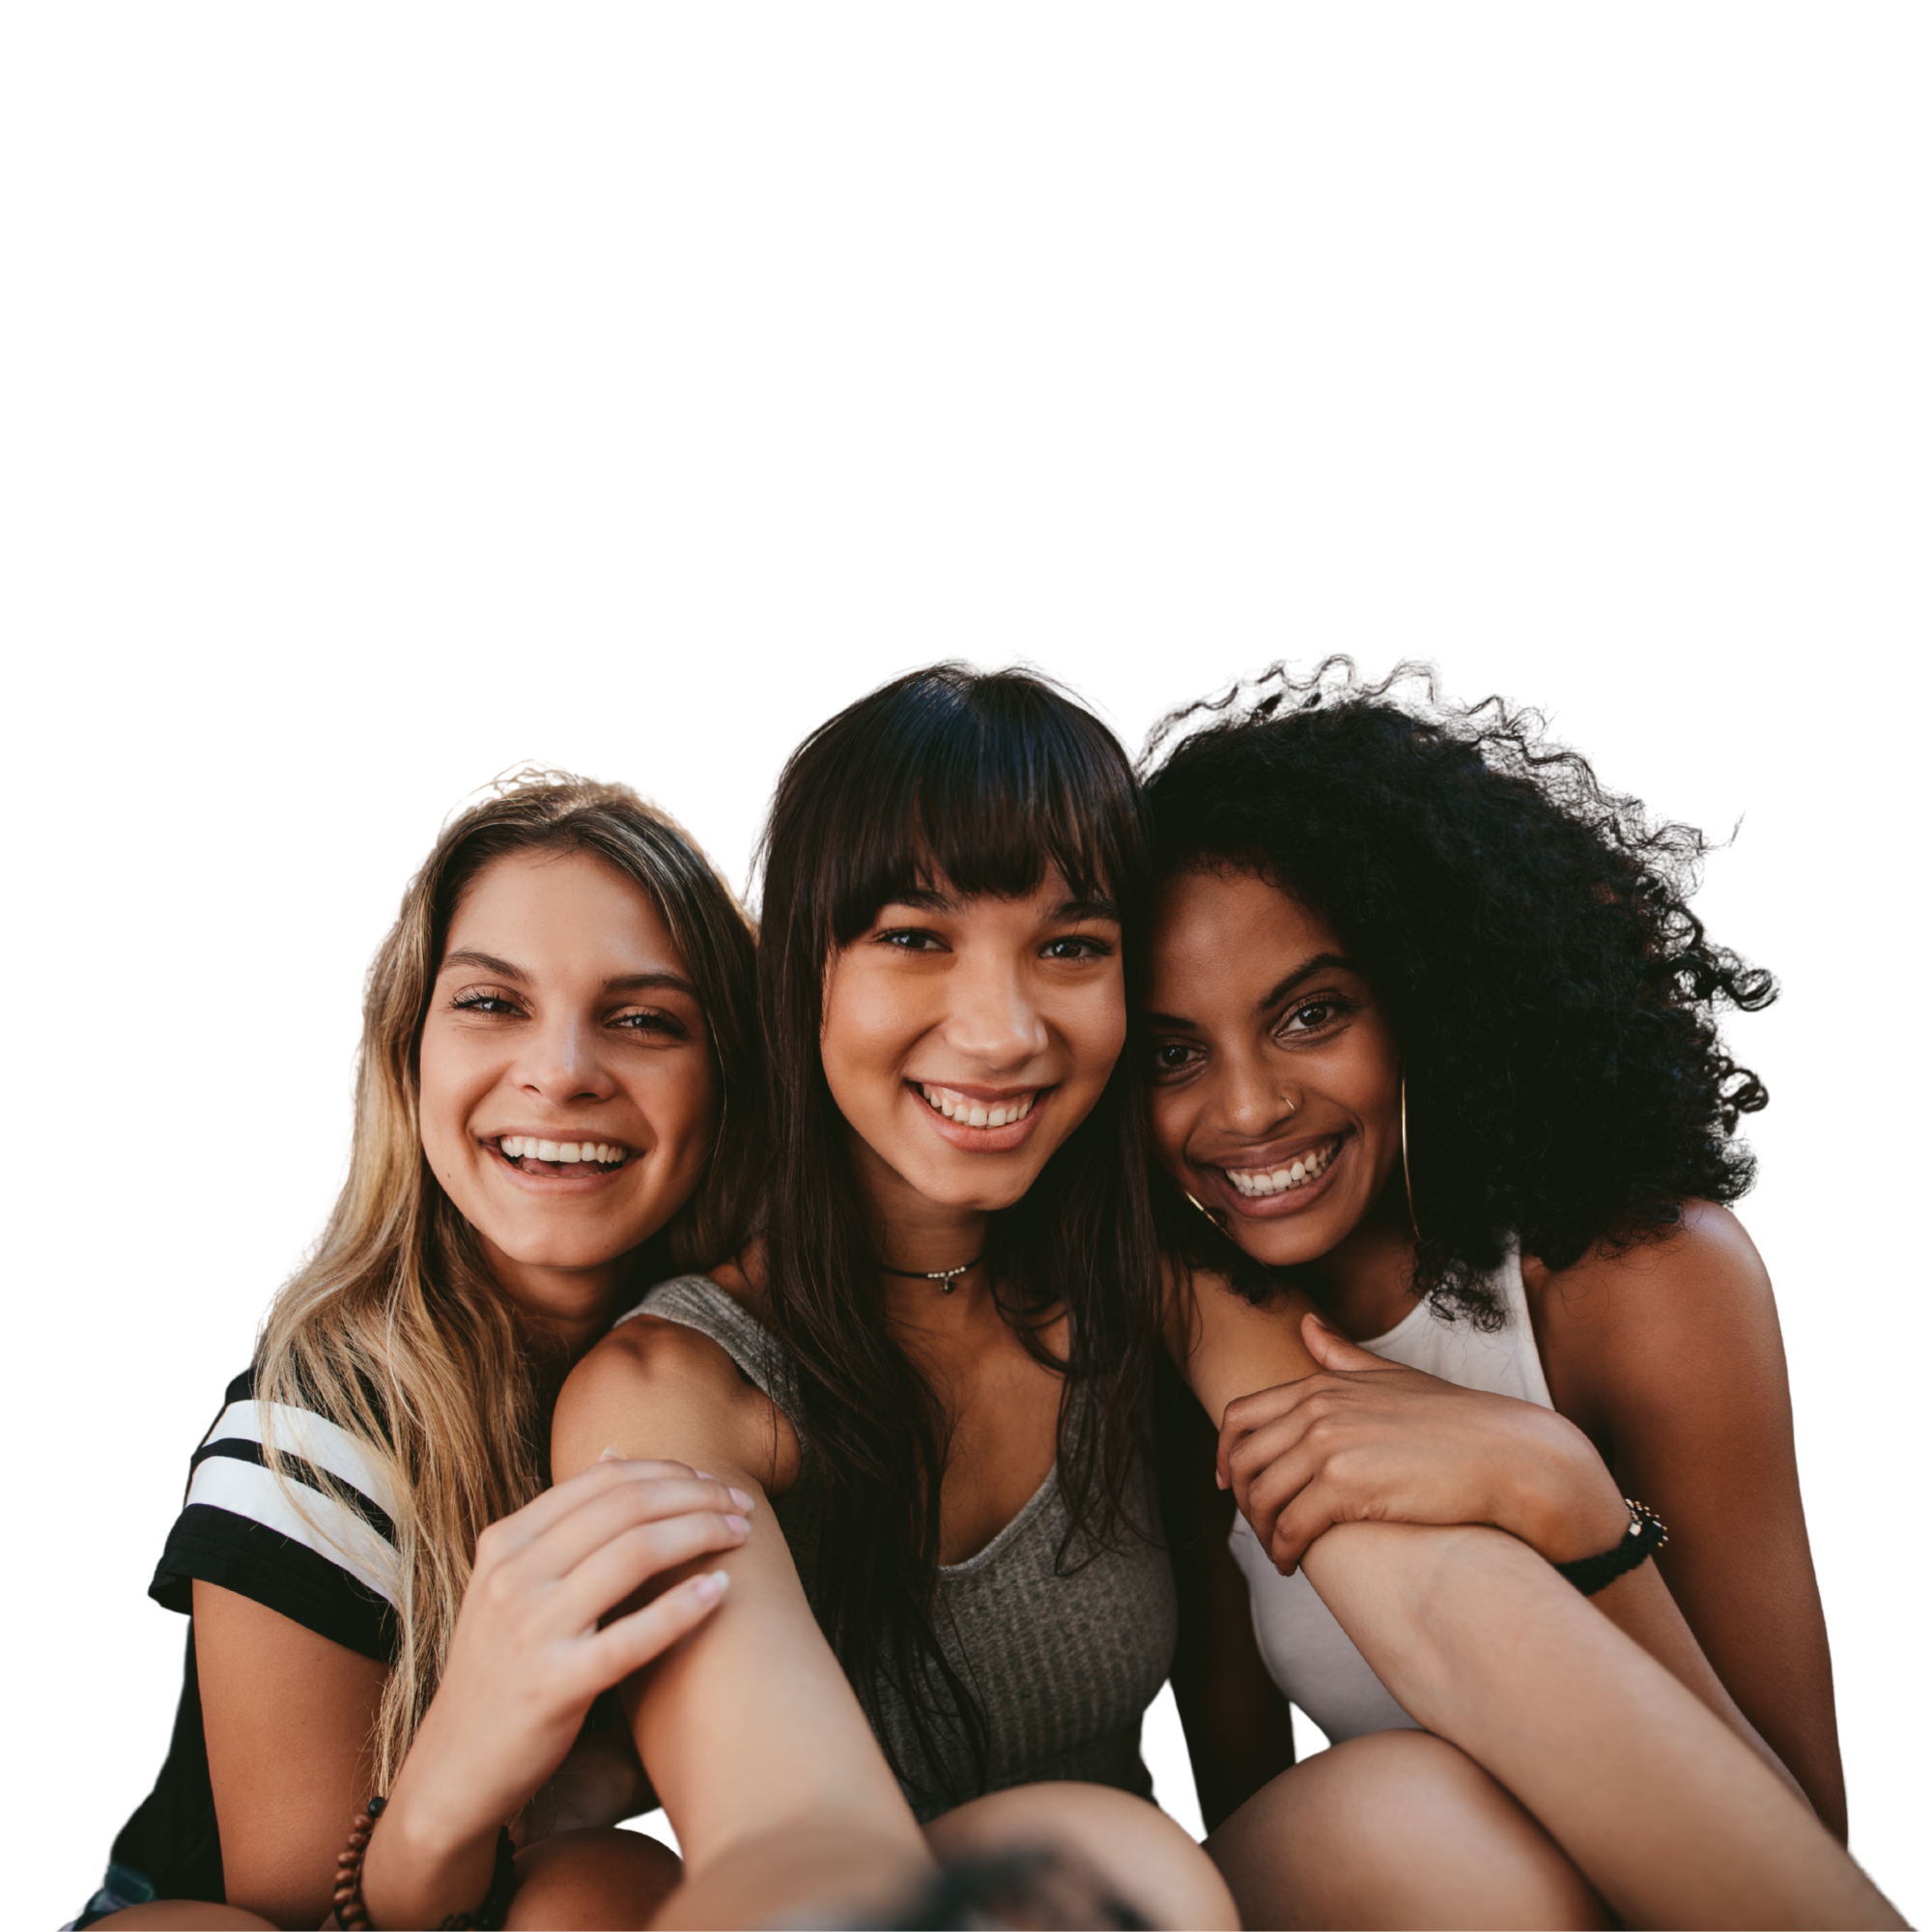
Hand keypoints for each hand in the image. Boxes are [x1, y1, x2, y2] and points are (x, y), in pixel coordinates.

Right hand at [365, 1455, 751, 1923]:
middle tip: (741, 1506)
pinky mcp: (552, 1686)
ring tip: (739, 1537)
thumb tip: (614, 1453)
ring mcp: (530, 1630)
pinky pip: (631, 1637)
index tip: (712, 1482)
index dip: (668, 1472)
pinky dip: (682, 1608)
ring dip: (700, 1535)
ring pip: (634, 1554)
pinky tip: (719, 1591)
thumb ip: (562, 1523)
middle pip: (626, 1507)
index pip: (603, 1481)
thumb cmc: (500, 1667)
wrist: (454, 1766)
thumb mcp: (512, 1583)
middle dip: (696, 1496)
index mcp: (506, 1542)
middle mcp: (514, 1576)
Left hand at [1218, 1312, 1627, 1574]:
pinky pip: (1291, 1527)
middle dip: (1241, 1498)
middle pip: (1243, 1459)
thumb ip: (1342, 1355)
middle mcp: (1317, 1410)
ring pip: (1261, 1497)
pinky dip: (1283, 1550)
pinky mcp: (1346, 1487)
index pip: (1240, 1415)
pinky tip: (1294, 1564)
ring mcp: (1329, 1446)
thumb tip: (1306, 1325)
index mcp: (1321, 1385)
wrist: (1508, 1455)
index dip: (1225, 1453)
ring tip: (1278, 1551)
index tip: (1229, 1483)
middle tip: (1257, 1526)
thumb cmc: (1456, 1421)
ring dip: (1261, 1532)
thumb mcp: (1392, 1377)